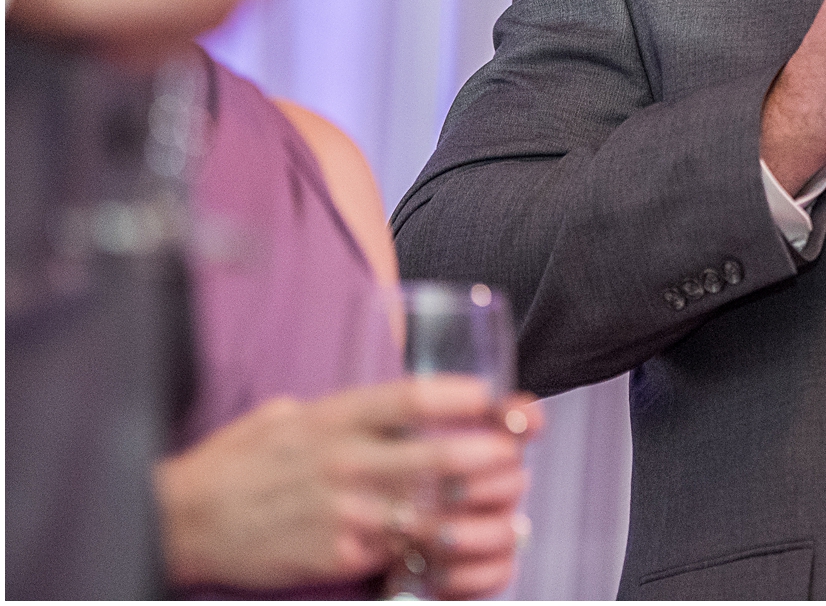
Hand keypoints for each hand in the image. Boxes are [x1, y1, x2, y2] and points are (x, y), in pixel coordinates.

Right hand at [154, 376, 532, 593]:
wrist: (182, 520)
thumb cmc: (237, 462)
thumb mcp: (287, 414)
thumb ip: (340, 409)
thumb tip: (388, 406)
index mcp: (334, 417)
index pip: (414, 398)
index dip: (467, 397)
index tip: (498, 399)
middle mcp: (343, 461)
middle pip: (438, 455)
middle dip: (491, 455)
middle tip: (516, 453)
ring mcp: (343, 513)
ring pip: (431, 510)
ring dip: (479, 507)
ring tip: (508, 502)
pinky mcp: (338, 555)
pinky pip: (403, 551)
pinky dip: (441, 547)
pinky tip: (466, 541)